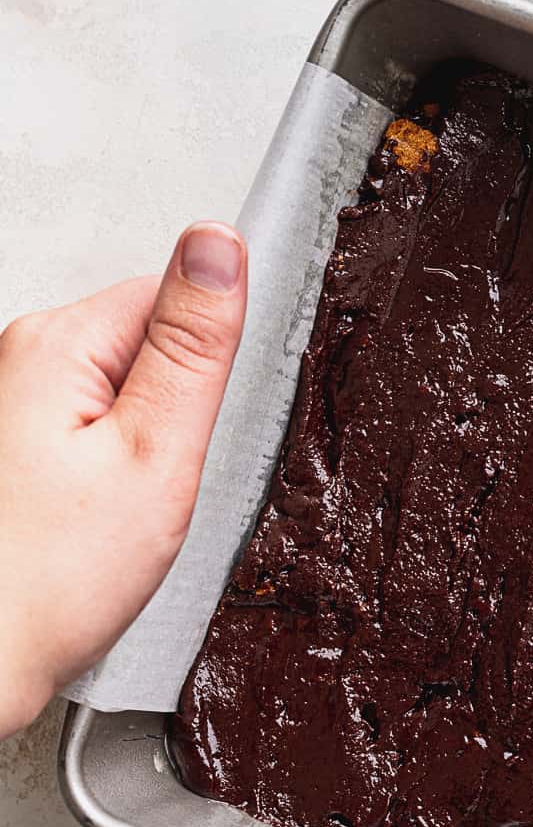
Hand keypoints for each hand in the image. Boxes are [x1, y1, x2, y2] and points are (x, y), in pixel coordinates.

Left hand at [0, 222, 246, 737]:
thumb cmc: (46, 583)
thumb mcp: (155, 457)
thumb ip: (193, 346)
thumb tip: (218, 243)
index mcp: (56, 344)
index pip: (172, 295)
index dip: (209, 363)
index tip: (199, 426)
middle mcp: (19, 359)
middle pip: (145, 345)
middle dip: (174, 410)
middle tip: (161, 484)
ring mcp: (9, 404)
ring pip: (118, 395)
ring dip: (141, 447)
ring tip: (126, 513)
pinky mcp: (11, 447)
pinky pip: (89, 435)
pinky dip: (110, 474)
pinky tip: (99, 525)